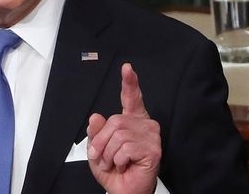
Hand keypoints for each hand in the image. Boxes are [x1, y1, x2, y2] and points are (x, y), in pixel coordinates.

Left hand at [86, 63, 160, 193]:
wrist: (124, 190)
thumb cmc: (114, 170)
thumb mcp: (97, 149)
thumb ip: (96, 132)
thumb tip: (95, 117)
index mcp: (131, 120)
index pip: (131, 97)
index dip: (129, 82)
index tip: (127, 68)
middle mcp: (144, 125)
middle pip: (114, 121)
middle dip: (101, 142)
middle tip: (103, 157)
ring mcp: (151, 137)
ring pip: (118, 135)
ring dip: (108, 154)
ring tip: (114, 163)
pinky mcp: (153, 150)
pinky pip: (125, 148)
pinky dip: (117, 160)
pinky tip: (124, 165)